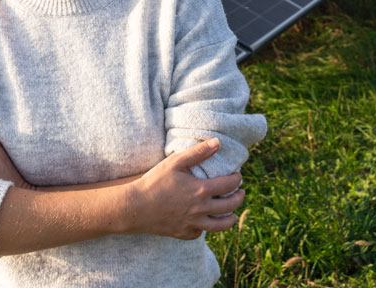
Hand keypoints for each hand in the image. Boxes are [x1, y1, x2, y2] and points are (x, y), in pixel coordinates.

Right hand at [124, 139, 244, 239]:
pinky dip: (205, 228)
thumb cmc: (154, 181)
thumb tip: (217, 143)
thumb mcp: (175, 162)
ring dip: (229, 219)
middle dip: (239, 198)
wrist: (134, 208)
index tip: (238, 175)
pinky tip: (205, 222)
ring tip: (232, 214)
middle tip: (241, 192)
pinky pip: (200, 233)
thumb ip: (198, 152)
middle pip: (229, 206)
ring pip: (219, 226)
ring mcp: (192, 224)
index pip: (229, 185)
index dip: (237, 179)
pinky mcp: (183, 233)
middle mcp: (201, 209)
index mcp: (201, 190)